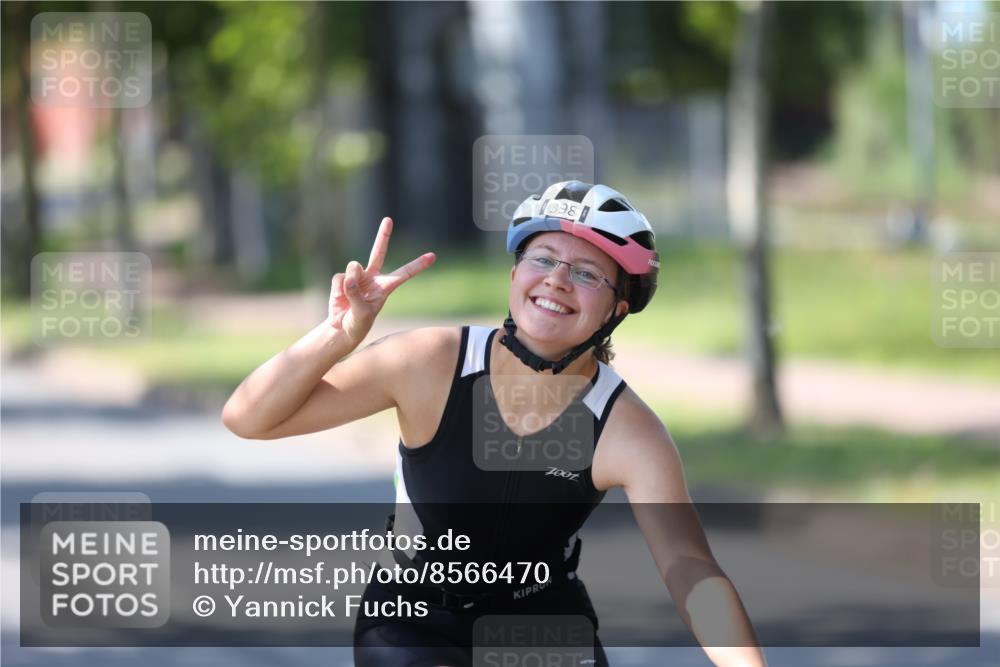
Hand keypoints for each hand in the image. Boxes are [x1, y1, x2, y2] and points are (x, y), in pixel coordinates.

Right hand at [327, 217, 434, 345]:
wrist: (342, 328)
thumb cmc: (358, 323)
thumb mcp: (362, 314)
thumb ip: (356, 295)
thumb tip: (348, 277)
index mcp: (386, 287)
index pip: (404, 273)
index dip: (418, 265)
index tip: (433, 256)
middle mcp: (373, 277)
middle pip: (378, 252)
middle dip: (383, 235)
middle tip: (388, 219)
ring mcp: (357, 277)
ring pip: (353, 267)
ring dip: (350, 281)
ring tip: (349, 298)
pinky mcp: (342, 279)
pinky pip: (339, 278)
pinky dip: (339, 289)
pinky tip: (341, 299)